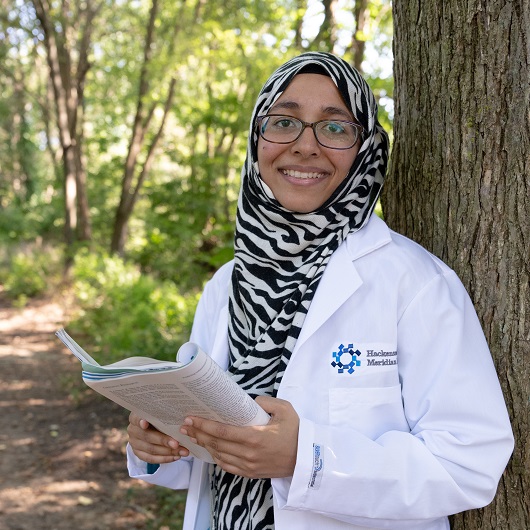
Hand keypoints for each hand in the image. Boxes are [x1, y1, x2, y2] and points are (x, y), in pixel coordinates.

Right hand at [127, 412, 189, 463]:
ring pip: (151, 449)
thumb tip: (182, 418)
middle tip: (176, 443)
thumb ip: (165, 415)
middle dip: (163, 440)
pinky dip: (165, 459)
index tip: (145, 423)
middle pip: (147, 436)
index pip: (136, 418)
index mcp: (136, 417)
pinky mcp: (138, 453)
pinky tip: (176, 457)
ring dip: (168, 452)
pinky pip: (151, 459)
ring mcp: (134, 443)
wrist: (152, 428)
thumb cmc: (159, 417)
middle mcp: (133, 430)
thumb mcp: (160, 414)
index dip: (140, 421)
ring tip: (182, 451)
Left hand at [179, 396, 298, 478]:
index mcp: (255, 436)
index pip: (222, 431)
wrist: (306, 459)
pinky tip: (210, 449)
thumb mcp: (285, 410)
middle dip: (198, 433)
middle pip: (216, 443)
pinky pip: (227, 466)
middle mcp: (248, 453)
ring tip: (193, 435)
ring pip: (219, 455)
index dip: (204, 425)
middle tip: (185, 425)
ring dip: (204, 445)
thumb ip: (266, 402)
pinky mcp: (250, 473)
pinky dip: (215, 457)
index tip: (191, 418)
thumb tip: (250, 402)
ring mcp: (248, 465)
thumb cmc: (296, 432)